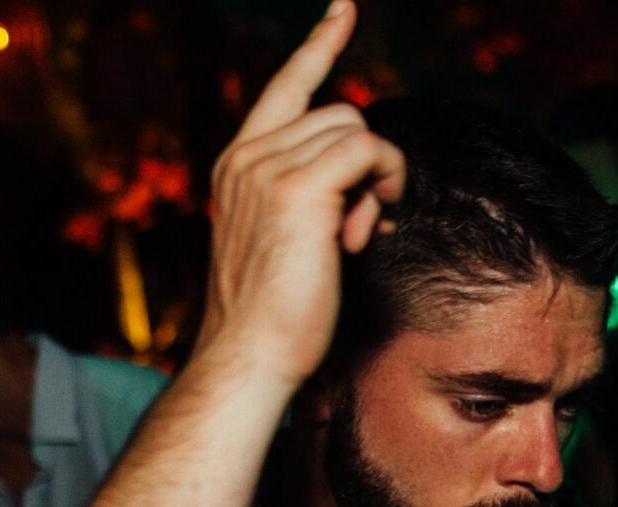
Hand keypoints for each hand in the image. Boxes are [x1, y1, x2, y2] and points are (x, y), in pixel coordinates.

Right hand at [196, 0, 406, 387]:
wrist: (248, 360)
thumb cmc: (275, 320)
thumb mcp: (285, 241)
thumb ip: (312, 195)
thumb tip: (365, 175)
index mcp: (236, 166)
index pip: (285, 87)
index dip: (319, 45)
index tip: (344, 9)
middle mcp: (245, 157)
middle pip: (340, 113)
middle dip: (366, 165)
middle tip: (357, 229)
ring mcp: (266, 168)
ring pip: (356, 129)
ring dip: (376, 180)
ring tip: (353, 238)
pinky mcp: (296, 189)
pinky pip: (367, 151)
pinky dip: (381, 185)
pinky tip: (361, 234)